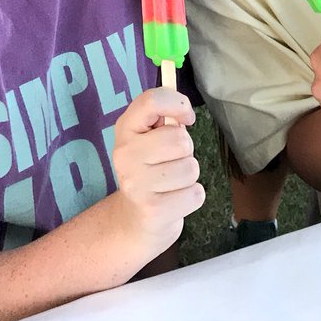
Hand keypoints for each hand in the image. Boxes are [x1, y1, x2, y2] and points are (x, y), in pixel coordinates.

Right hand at [112, 88, 203, 248]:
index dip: (178, 104)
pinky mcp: (153, 210)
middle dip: (186, 150)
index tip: (187, 118)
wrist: (133, 219)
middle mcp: (126, 154)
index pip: (152, 101)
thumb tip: (184, 113)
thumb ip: (163, 117)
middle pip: (180, 139)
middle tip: (172, 161)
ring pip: (191, 168)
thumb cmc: (150, 169)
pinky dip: (192, 196)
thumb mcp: (148, 138)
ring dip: (189, 176)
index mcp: (125, 128)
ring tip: (172, 182)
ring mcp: (137, 184)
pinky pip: (195, 194)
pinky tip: (175, 199)